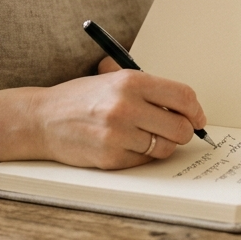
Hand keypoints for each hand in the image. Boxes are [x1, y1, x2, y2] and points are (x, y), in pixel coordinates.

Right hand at [31, 69, 206, 168]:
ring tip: (149, 136)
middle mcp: (126, 106)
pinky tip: (129, 145)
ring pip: (166, 147)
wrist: (42, 119)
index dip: (196, 110)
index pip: (183, 97)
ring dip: (164, 144)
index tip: (198, 117)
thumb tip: (189, 107)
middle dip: (185, 131)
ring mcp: (118, 135)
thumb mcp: (115, 79)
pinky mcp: (110, 158)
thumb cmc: (82, 98)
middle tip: (177, 130)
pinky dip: (143, 155)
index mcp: (131, 81)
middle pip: (181, 127)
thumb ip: (150, 89)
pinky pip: (145, 160)